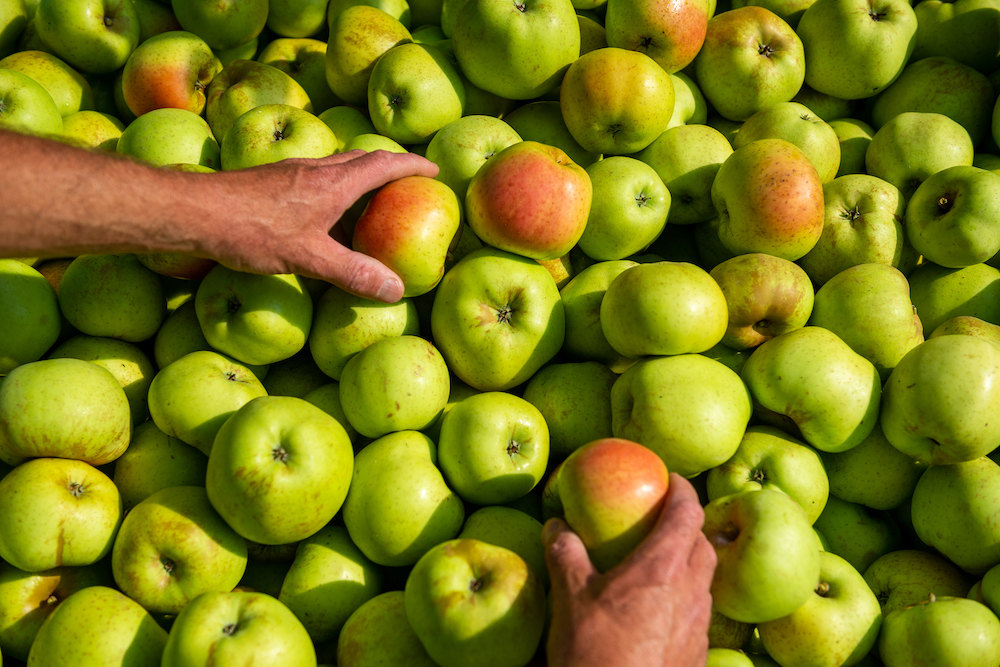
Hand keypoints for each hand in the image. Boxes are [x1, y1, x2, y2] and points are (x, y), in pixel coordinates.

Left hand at [204, 149, 438, 301]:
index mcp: (334, 183)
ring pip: (336, 168)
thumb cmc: (252, 230)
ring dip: (358, 178)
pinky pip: (314, 180)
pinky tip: (322, 215)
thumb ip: (353, 273)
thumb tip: (396, 291)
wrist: (193, 211)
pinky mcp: (271, 184)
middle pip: (361, 159)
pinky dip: (332, 191)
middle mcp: (315, 170)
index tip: (433, 170)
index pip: (383, 165)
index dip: (411, 166)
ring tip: (369, 201)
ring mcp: (291, 175)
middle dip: (388, 167)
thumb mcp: (308, 257)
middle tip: (405, 184)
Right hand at [543, 473, 716, 666]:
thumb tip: (555, 525)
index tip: (670, 478)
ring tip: (658, 565)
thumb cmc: (594, 652)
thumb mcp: (569, 597)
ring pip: (703, 581)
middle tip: (661, 520)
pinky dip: (682, 599)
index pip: (688, 512)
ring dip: (687, 564)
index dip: (683, 489)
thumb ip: (565, 553)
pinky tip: (655, 611)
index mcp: (664, 567)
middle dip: (688, 526)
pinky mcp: (697, 654)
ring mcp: (699, 626)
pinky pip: (696, 613)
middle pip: (704, 545)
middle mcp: (691, 592)